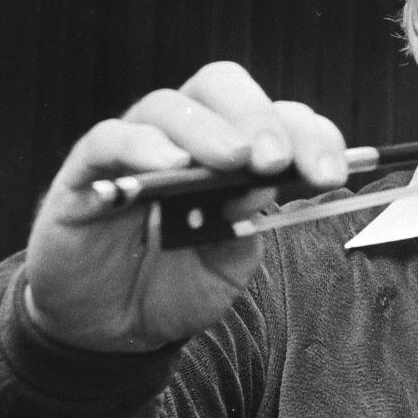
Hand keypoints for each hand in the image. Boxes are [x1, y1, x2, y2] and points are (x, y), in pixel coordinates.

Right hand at [23, 62, 347, 351]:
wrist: (111, 330)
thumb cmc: (175, 286)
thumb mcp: (227, 264)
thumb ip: (246, 226)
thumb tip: (265, 182)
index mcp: (230, 152)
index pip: (276, 118)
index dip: (310, 136)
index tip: (331, 174)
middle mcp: (183, 137)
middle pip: (221, 86)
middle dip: (259, 117)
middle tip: (276, 159)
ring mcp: (134, 150)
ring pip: (168, 105)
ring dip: (208, 129)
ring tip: (235, 161)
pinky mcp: (87, 172)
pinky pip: (108, 139)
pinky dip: (141, 145)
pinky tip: (172, 167)